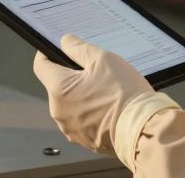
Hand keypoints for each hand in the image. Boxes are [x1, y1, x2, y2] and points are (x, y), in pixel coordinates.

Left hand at [33, 34, 152, 154]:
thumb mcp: (103, 59)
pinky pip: (82, 121)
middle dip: (72, 77)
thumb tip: (65, 42)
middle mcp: (59, 112)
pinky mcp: (85, 141)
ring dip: (82, 96)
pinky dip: (91, 113)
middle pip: (57, 86)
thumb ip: (79, 48)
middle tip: (94, 71)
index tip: (58, 49)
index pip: (41, 66)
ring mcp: (71, 129)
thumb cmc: (123, 93)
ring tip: (106, 91)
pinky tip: (109, 107)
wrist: (144, 129)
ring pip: (70, 105)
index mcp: (59, 89)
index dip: (48, 54)